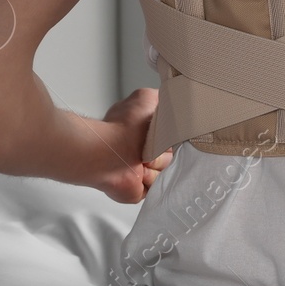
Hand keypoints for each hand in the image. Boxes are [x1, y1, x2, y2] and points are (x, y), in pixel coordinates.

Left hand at [81, 88, 173, 203]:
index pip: (174, 134)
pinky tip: (138, 171)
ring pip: (167, 170)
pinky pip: (157, 185)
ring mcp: (143, 170)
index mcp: (147, 131)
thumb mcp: (146, 97)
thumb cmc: (124, 126)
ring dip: (156, 163)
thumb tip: (171, 101)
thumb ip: (162, 97)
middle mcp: (145, 150)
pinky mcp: (140, 188)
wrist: (110, 151)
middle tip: (152, 144)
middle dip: (166, 149)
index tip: (170, 131)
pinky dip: (149, 178)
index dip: (174, 133)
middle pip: (174, 153)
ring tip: (141, 158)